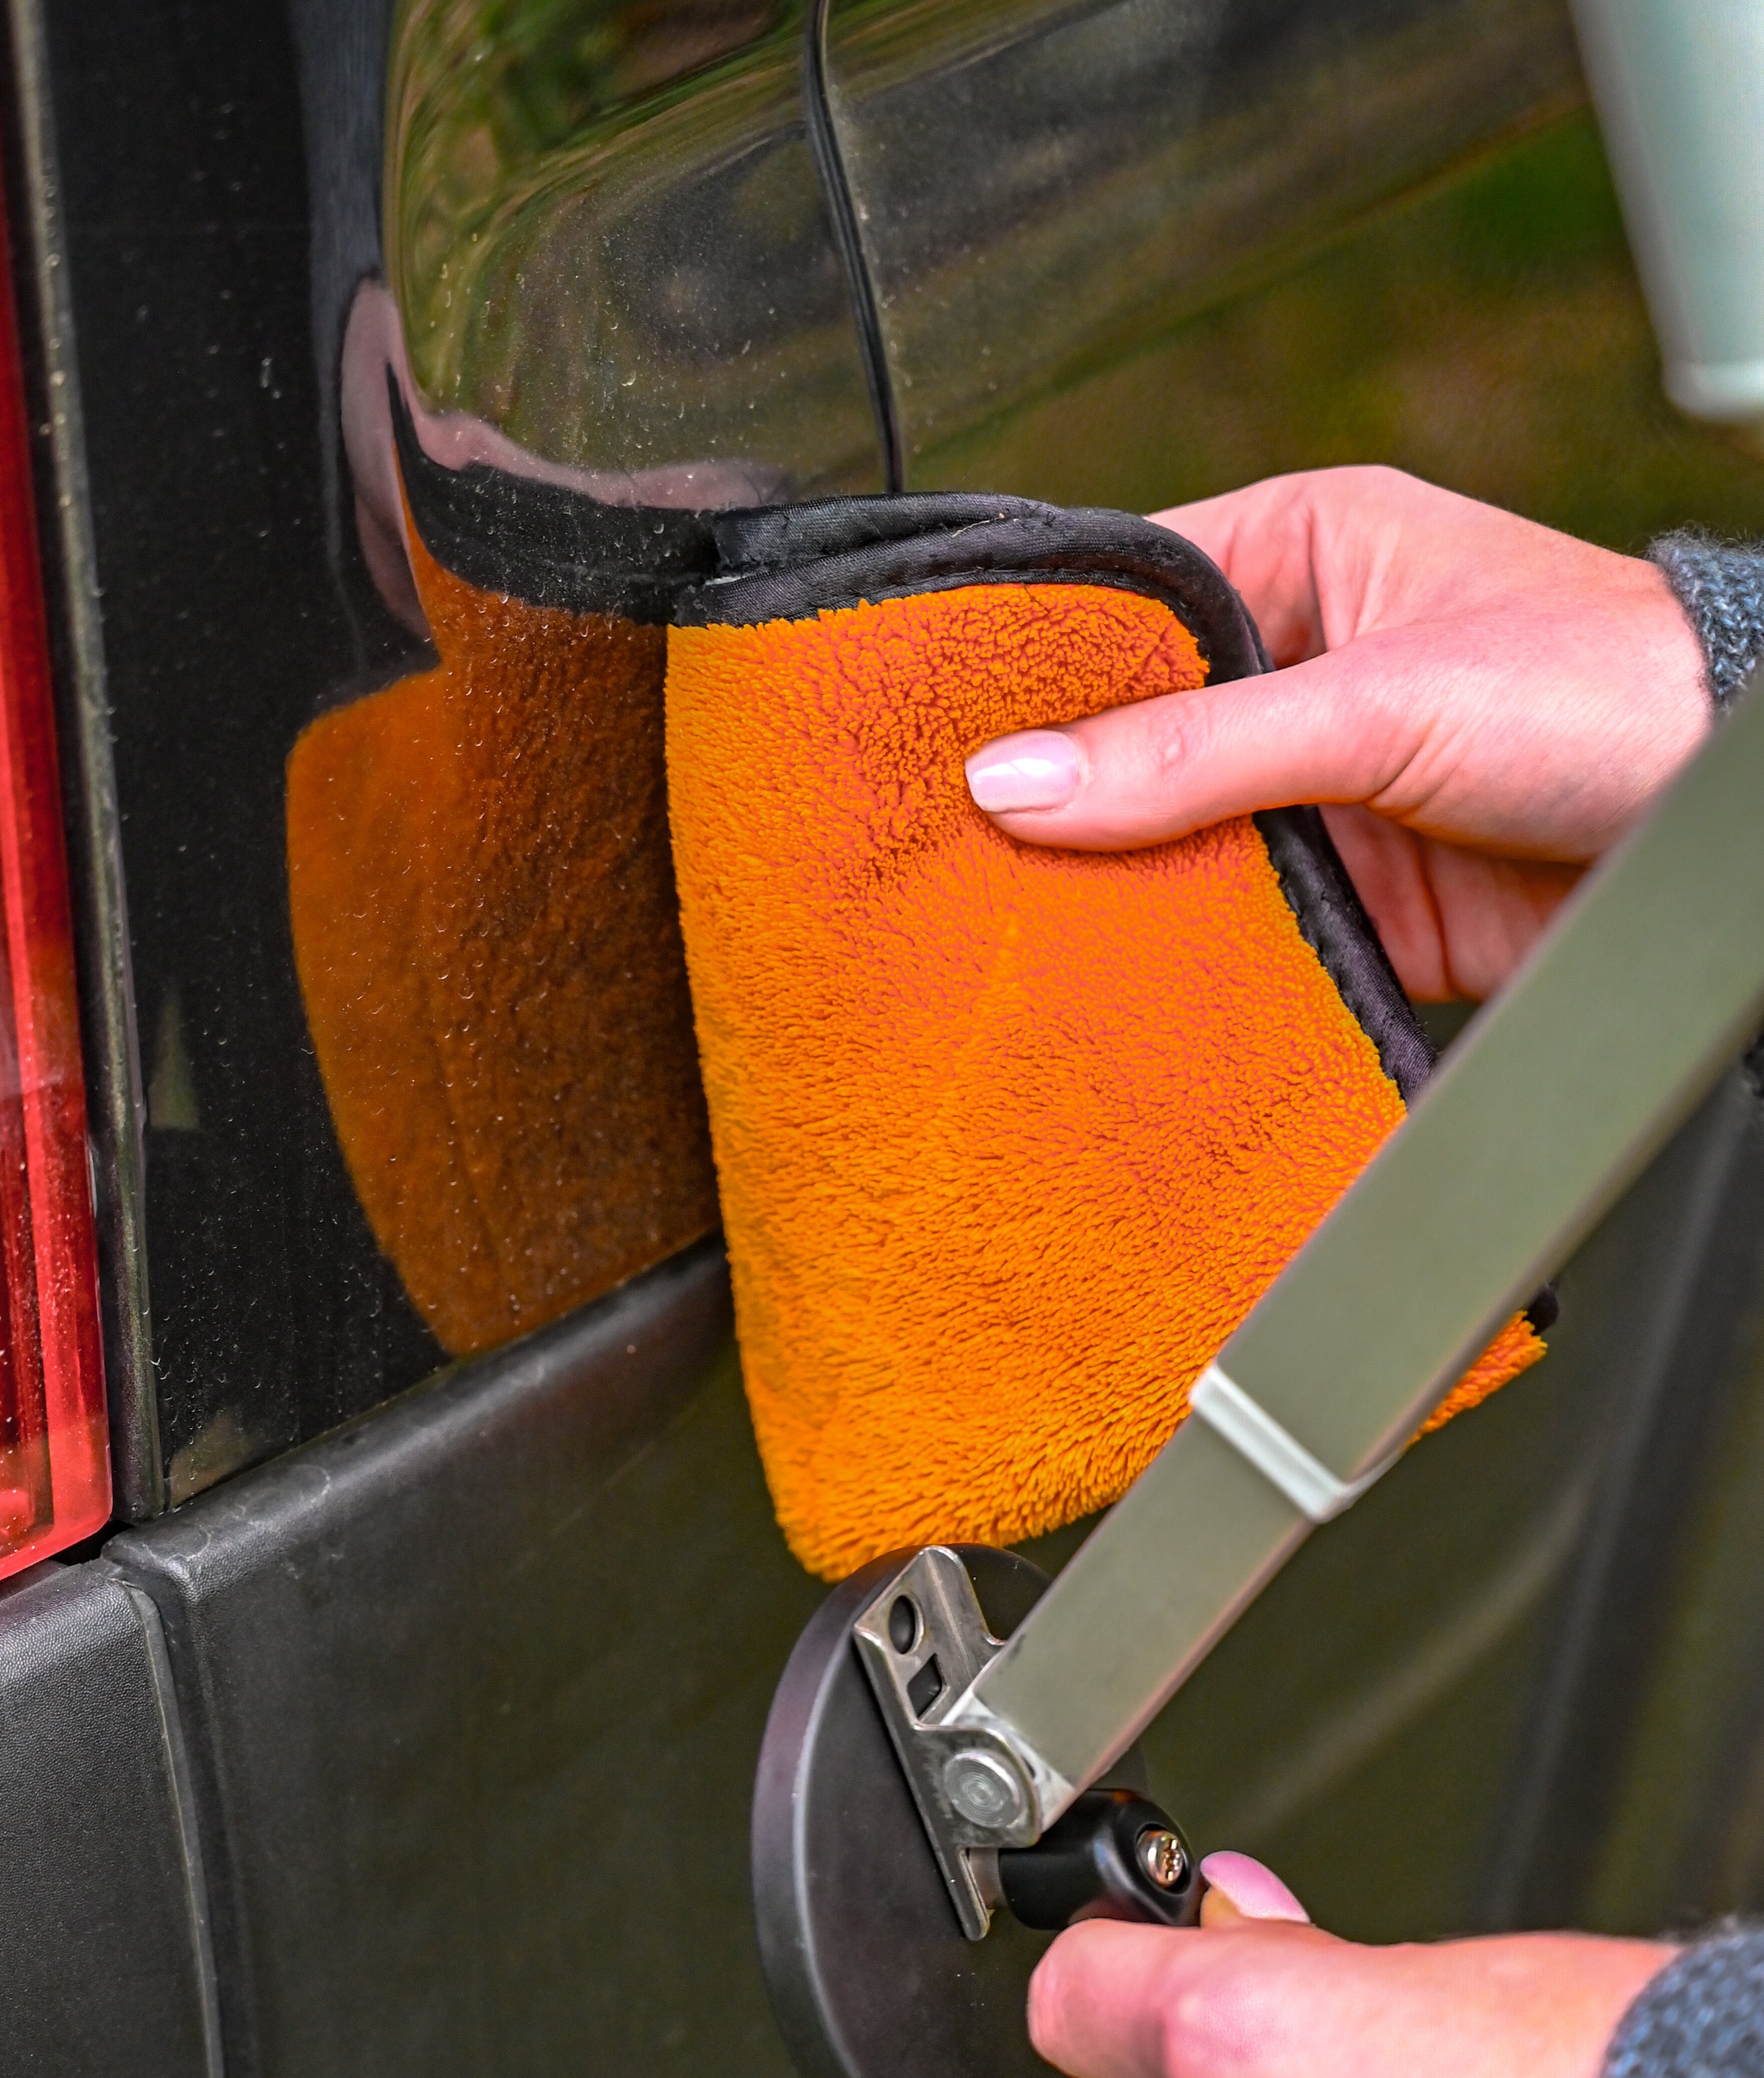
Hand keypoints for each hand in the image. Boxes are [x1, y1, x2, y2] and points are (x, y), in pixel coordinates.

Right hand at [965, 467, 1710, 1000]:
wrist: (1729, 839)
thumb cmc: (1612, 692)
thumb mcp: (1383, 698)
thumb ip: (1196, 748)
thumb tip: (1022, 779)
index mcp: (1309, 555)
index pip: (1126, 599)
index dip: (1030, 662)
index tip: (934, 724)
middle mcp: (1305, 671)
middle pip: (1134, 738)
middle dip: (1056, 798)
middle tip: (944, 847)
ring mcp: (1322, 793)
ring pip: (1172, 845)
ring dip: (1111, 891)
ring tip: (998, 926)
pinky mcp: (1350, 904)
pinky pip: (1231, 934)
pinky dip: (1177, 964)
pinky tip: (1104, 982)